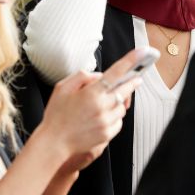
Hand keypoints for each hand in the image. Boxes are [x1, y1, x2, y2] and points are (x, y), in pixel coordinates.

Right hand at [39, 49, 142, 166]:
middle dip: (132, 82)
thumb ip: (82, 76)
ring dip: (119, 102)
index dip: (130, 61)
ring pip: (122, 107)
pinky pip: (118, 122)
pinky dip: (115, 117)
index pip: (115, 73)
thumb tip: (99, 76)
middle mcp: (102, 107)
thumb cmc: (56, 114)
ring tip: (106, 103)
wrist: (53, 142)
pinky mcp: (107, 135)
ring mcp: (105, 122)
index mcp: (91, 93)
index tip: (141, 52)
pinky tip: (103, 116)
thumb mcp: (63, 88)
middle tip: (136, 78)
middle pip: (125, 90)